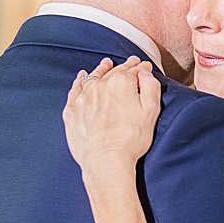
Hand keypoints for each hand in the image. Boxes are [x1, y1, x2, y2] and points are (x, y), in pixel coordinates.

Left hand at [63, 57, 161, 176]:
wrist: (105, 160)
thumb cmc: (130, 139)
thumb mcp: (151, 112)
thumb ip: (150, 87)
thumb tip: (145, 73)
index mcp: (121, 83)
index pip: (133, 71)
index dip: (141, 68)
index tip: (144, 67)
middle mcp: (100, 85)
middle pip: (114, 72)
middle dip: (125, 67)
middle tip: (132, 63)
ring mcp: (84, 97)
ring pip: (93, 76)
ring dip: (102, 69)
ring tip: (106, 63)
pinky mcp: (72, 110)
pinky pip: (75, 89)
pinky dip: (80, 81)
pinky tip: (82, 76)